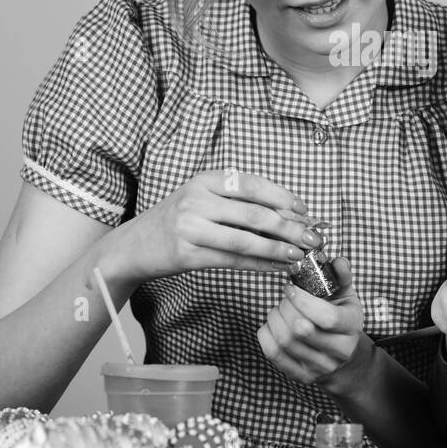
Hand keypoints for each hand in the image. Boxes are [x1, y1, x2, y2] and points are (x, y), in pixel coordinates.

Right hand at [112, 170, 320, 282]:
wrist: (134, 245)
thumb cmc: (178, 220)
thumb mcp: (203, 198)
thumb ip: (237, 202)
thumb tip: (288, 215)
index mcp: (206, 179)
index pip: (253, 184)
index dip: (283, 197)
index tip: (305, 211)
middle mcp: (198, 199)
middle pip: (255, 214)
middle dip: (289, 227)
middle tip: (312, 238)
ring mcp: (191, 227)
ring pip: (246, 240)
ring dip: (278, 250)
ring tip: (300, 256)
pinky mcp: (188, 254)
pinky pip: (233, 261)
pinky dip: (260, 265)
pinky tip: (277, 268)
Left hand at [257, 257, 367, 390]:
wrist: (344, 358)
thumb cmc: (341, 318)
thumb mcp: (347, 296)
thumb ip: (341, 276)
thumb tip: (338, 261)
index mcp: (352, 327)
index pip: (327, 318)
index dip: (303, 300)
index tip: (291, 288)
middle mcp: (339, 351)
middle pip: (301, 329)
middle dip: (285, 307)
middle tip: (285, 298)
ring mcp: (319, 367)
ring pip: (285, 341)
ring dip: (274, 318)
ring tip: (279, 309)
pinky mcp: (301, 376)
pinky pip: (273, 354)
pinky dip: (266, 334)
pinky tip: (272, 324)